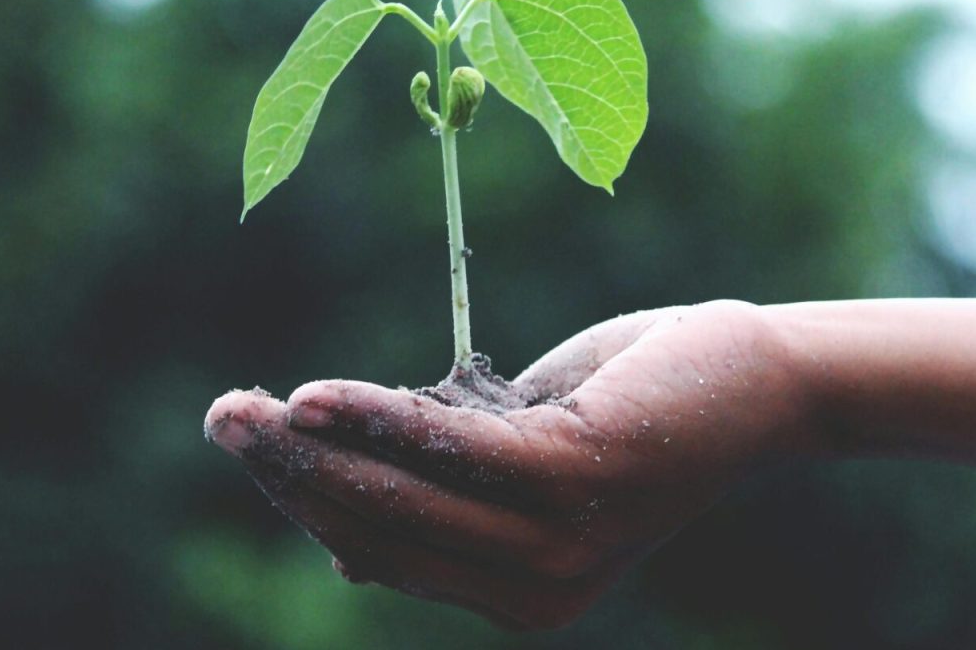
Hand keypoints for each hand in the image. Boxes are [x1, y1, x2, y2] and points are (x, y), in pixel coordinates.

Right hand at [203, 300, 822, 629]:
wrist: (754, 380)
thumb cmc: (632, 407)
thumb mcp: (522, 458)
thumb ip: (445, 496)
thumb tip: (341, 547)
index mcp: (518, 594)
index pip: (385, 551)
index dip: (308, 501)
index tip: (251, 444)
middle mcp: (535, 591)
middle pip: (380, 530)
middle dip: (290, 476)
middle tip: (221, 419)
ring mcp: (558, 544)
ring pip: (402, 497)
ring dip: (313, 450)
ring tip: (244, 410)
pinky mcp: (575, 481)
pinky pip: (450, 450)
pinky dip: (377, 420)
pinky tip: (315, 397)